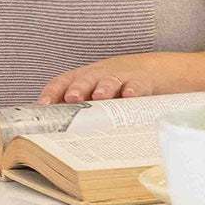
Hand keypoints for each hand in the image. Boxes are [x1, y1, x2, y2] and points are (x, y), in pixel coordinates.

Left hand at [37, 52, 202, 103]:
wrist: (161, 71)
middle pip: (86, 78)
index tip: (43, 105)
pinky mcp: (145, 81)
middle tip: (72, 98)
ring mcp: (123, 76)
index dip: (53, 91)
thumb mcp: (102, 95)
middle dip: (78, 88)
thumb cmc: (123, 88)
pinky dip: (134, 89)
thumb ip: (84, 110)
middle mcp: (102, 75)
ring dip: (104, 87)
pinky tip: (130, 96)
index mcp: (87, 78)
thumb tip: (58, 133)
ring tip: (100, 96)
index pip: (65, 80)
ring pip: (110, 79)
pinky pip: (139, 84)